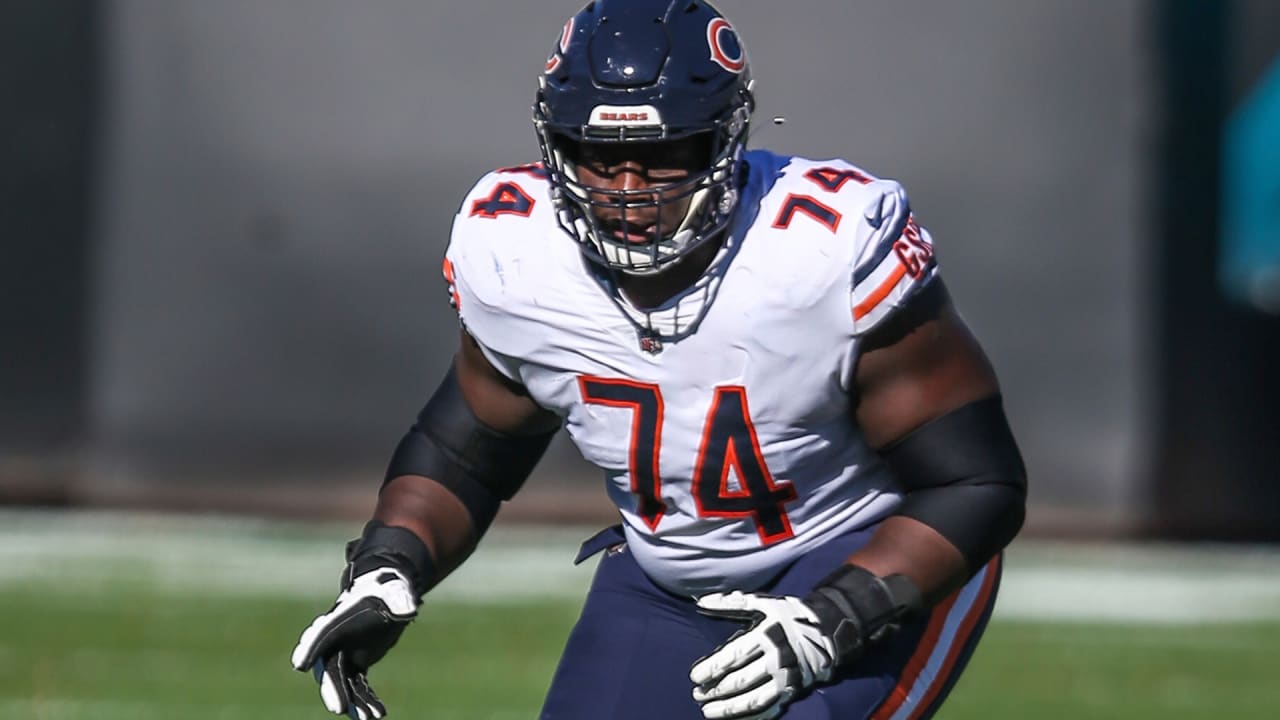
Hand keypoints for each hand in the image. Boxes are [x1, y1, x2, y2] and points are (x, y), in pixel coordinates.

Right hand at [290, 567, 418, 719]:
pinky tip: (378, 714)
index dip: (310, 647)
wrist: (388, 597)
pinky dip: (366, 700)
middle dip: (332, 688)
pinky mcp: (356, 664)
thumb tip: (409, 610)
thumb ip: (400, 602)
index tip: (299, 664)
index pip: (322, 634)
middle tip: (339, 708)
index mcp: (340, 619)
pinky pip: (357, 686)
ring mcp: (344, 654)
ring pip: (343, 683)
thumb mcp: (397, 595)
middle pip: (328, 668)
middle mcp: (336, 640)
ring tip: (367, 719)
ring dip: (353, 702)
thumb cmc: (390, 592)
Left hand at [690, 566, 922, 719]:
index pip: (734, 656)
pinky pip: (769, 709)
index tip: (694, 676)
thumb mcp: (761, 603)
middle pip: (741, 680)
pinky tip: (733, 718)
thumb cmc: (786, 615)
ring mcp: (786, 678)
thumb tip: (701, 602)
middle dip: (716, 690)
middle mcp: (776, 659)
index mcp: (766, 635)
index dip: (712, 668)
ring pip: (753, 700)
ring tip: (708, 711)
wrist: (826, 631)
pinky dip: (750, 716)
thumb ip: (730, 604)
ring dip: (729, 708)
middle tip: (698, 695)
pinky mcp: (792, 691)